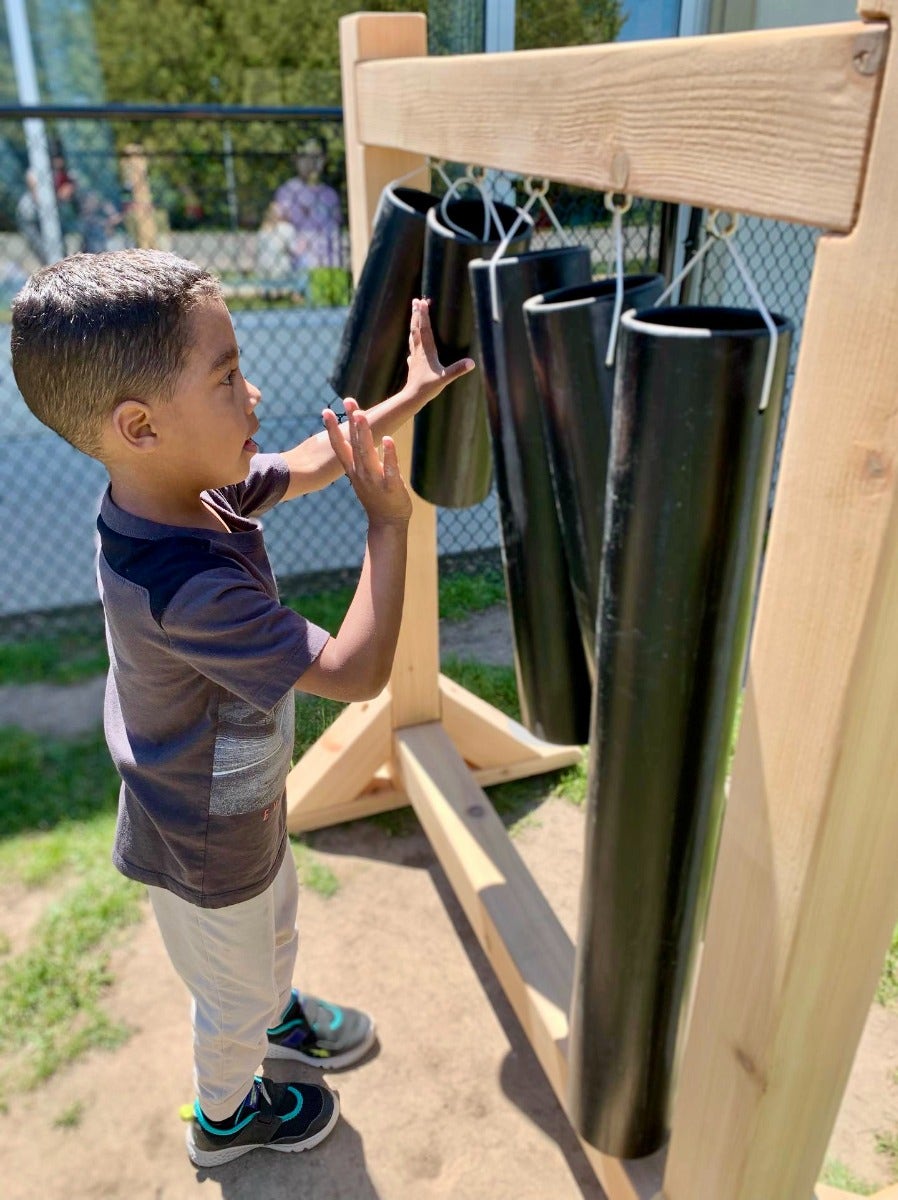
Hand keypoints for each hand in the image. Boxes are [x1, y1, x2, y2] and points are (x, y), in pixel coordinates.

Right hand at [322, 398, 411, 525]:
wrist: (387, 522)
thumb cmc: (376, 496)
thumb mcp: (362, 476)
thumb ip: (358, 457)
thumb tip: (356, 437)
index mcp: (353, 470)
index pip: (340, 446)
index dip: (332, 429)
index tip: (326, 411)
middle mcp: (361, 473)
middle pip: (354, 444)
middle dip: (351, 422)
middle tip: (348, 402)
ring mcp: (375, 480)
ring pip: (367, 454)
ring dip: (364, 434)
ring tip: (361, 415)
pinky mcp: (391, 487)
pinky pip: (389, 469)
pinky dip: (388, 455)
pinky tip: (388, 440)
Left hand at [404, 297, 474, 405]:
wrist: (412, 397)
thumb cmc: (428, 387)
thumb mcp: (445, 378)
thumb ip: (458, 369)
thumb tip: (471, 363)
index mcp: (427, 351)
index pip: (425, 329)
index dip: (424, 315)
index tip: (422, 301)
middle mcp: (419, 351)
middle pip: (416, 328)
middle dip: (417, 314)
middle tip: (416, 300)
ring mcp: (415, 358)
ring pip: (413, 337)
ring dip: (414, 324)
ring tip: (414, 316)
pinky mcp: (413, 365)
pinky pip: (413, 350)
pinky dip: (413, 344)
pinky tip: (412, 350)